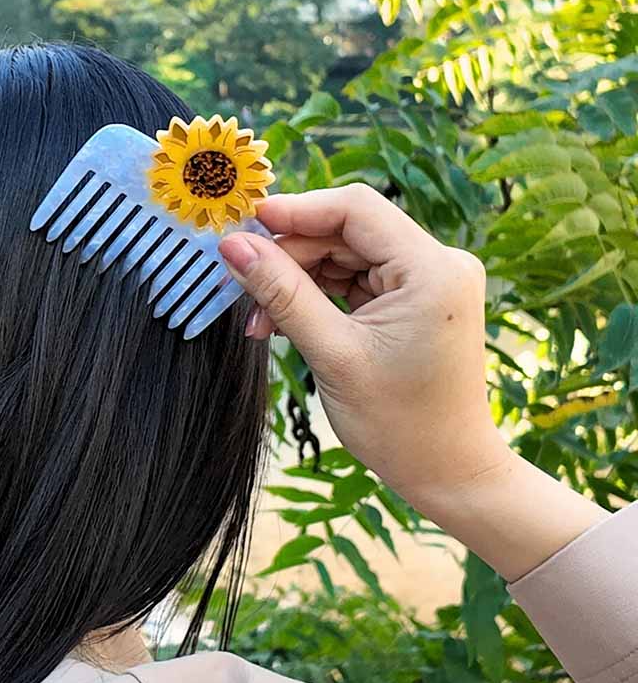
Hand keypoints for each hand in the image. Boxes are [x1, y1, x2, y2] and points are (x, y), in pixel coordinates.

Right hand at [219, 184, 608, 580]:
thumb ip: (283, 293)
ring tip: (261, 322)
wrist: (448, 472)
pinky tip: (286, 323)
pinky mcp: (416, 301)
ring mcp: (429, 282)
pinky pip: (357, 281)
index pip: (355, 210)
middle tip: (242, 291)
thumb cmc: (399, 424)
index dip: (295, 211)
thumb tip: (235, 247)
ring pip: (346, 257)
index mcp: (432, 269)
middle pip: (346, 233)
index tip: (244, 227)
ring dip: (299, 282)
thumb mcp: (332, 354)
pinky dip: (319, 297)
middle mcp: (439, 264)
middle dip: (290, 258)